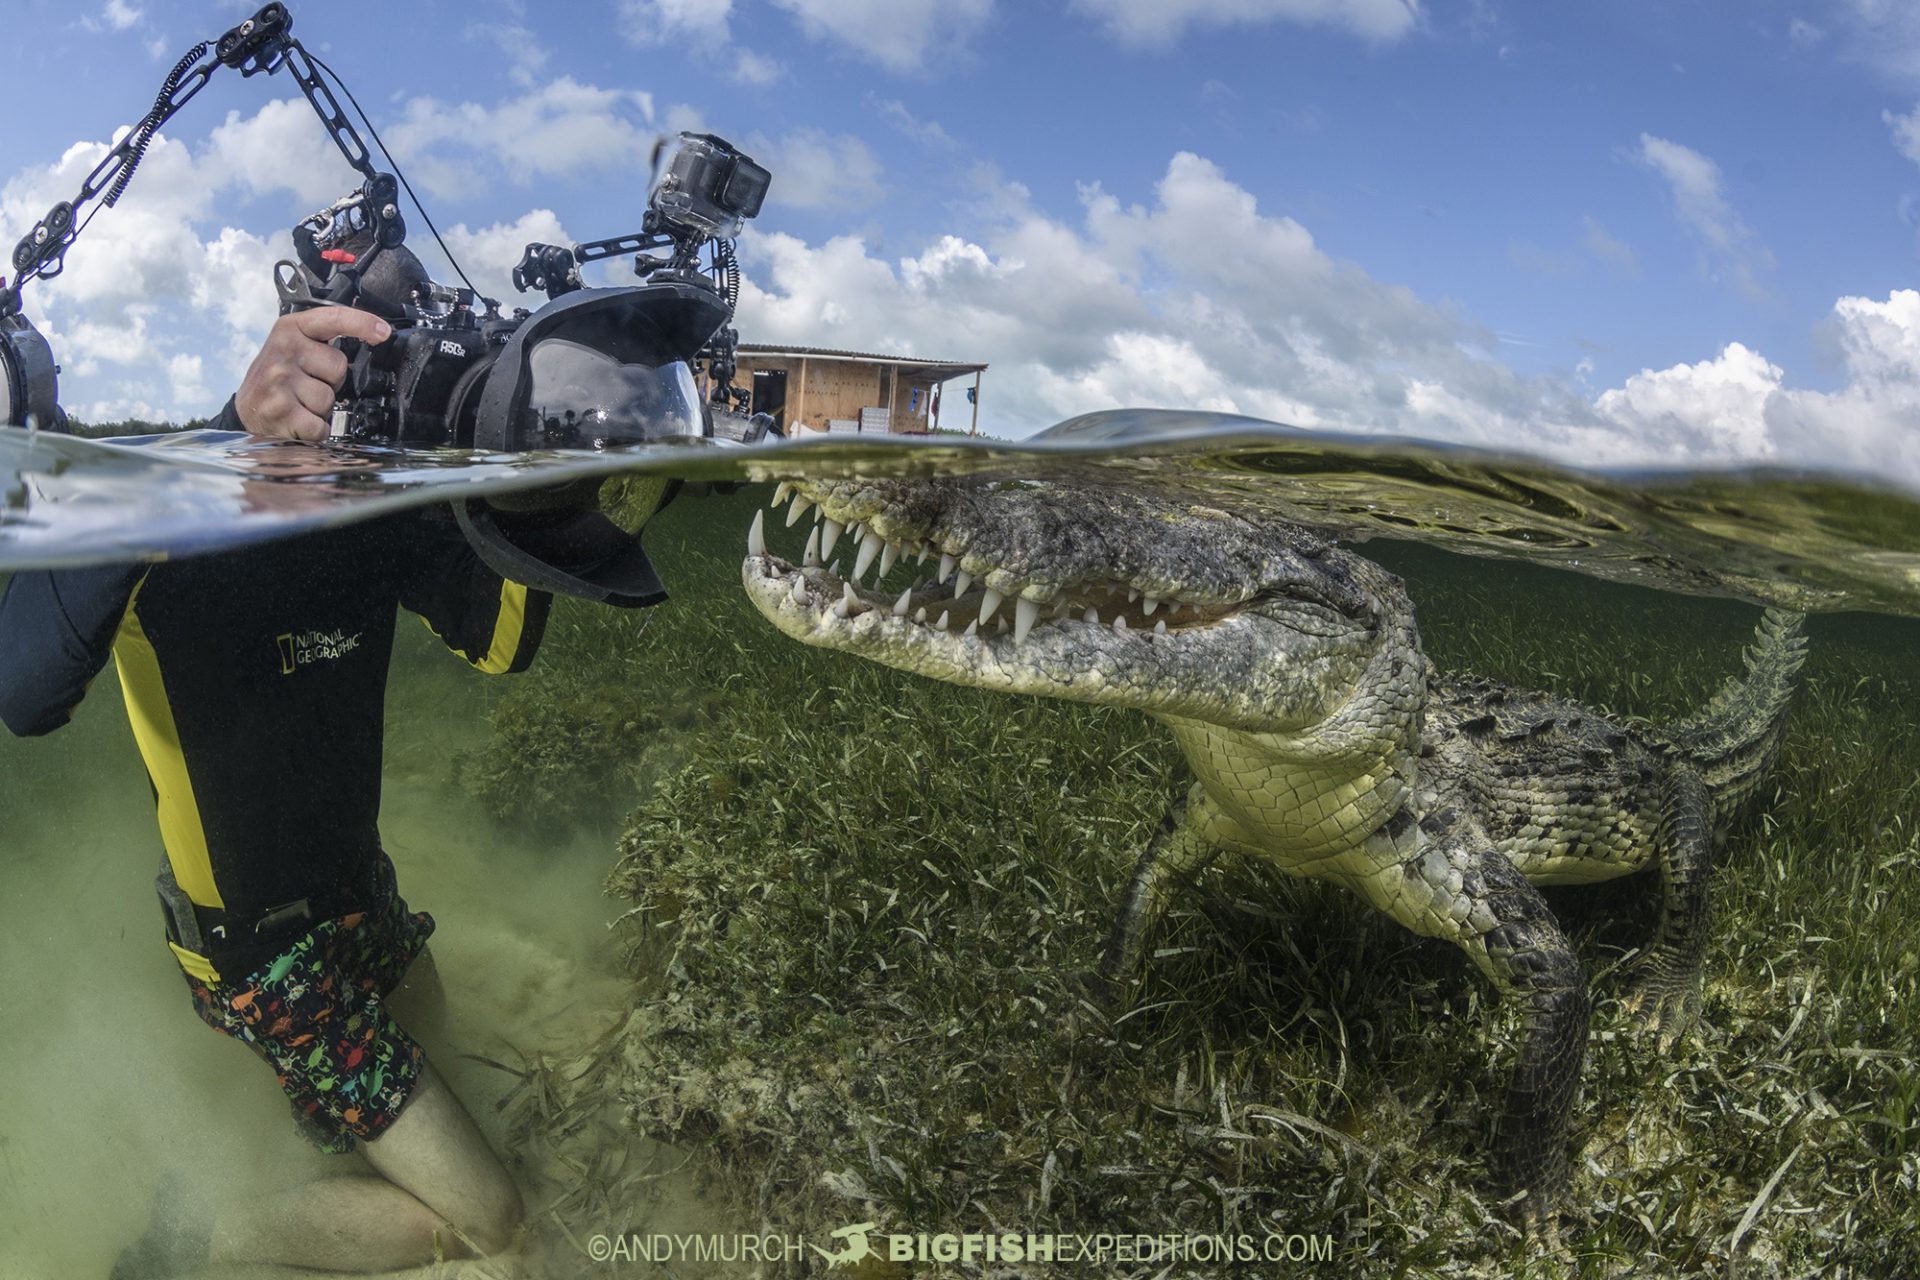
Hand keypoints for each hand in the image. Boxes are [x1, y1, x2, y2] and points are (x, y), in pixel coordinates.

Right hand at [234, 308, 391, 441]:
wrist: (247, 410)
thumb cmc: (277, 379)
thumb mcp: (294, 349)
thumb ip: (322, 342)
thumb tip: (370, 340)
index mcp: (289, 329)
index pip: (332, 319)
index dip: (362, 323)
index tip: (382, 331)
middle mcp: (282, 350)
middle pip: (338, 367)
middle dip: (331, 382)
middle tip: (308, 384)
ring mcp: (279, 380)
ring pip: (329, 398)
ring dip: (321, 408)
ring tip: (300, 403)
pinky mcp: (280, 410)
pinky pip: (320, 424)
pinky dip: (316, 430)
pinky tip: (298, 421)